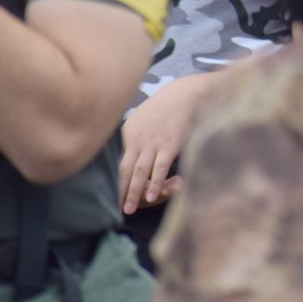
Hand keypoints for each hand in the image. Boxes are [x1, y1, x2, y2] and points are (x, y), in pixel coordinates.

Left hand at [119, 72, 214, 212]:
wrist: (188, 92)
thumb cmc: (168, 104)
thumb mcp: (144, 116)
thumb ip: (136, 134)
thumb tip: (132, 152)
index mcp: (128, 131)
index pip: (120, 161)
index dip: (116, 181)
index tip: (114, 195)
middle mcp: (137, 138)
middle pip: (125, 171)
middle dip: (121, 191)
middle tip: (117, 209)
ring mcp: (154, 143)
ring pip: (140, 173)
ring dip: (134, 193)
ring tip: (129, 209)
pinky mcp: (170, 146)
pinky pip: (159, 169)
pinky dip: (154, 184)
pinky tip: (150, 197)